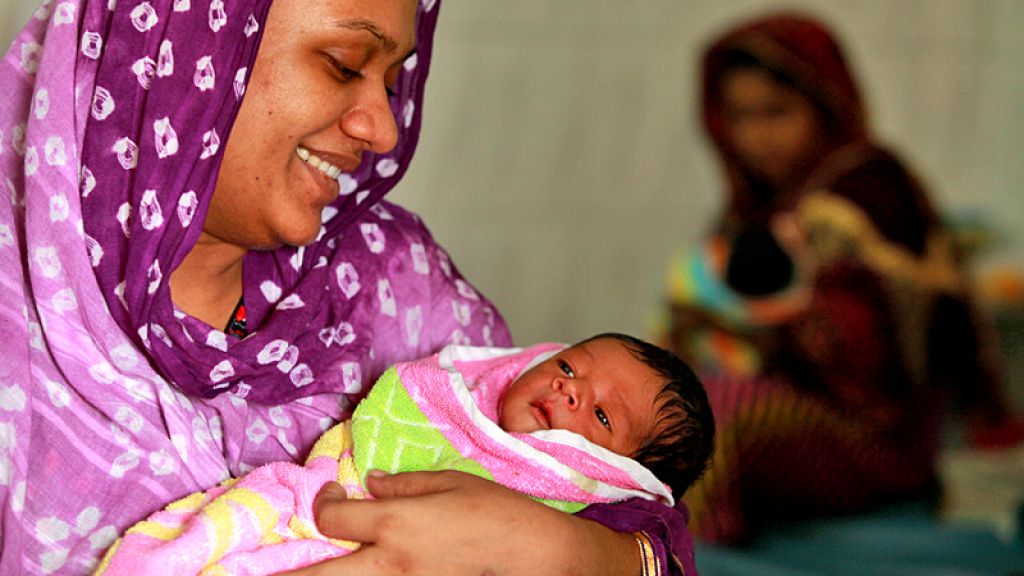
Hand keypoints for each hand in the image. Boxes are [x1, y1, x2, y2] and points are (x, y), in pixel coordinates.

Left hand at [275, 470, 638, 575]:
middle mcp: (390, 563)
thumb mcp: (449, 483)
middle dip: (286, 574)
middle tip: (252, 569)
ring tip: (295, 573)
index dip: (322, 503)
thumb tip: (372, 484)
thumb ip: (403, 484)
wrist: (532, 556)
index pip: (333, 519)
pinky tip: (347, 573)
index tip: (330, 495)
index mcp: (396, 524)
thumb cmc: (497, 513)